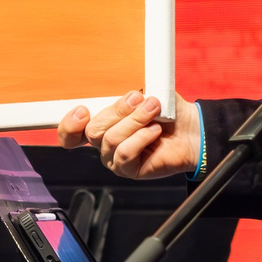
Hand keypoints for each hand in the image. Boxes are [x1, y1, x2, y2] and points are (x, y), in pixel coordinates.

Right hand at [56, 90, 196, 179]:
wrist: (192, 130)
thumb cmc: (167, 112)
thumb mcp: (145, 94)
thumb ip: (128, 93)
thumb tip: (123, 92)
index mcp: (102, 124)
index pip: (71, 132)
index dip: (69, 124)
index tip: (82, 110)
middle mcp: (103, 143)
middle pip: (93, 130)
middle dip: (118, 111)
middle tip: (139, 100)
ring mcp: (114, 158)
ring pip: (110, 139)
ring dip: (134, 121)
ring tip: (153, 110)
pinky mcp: (128, 170)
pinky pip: (124, 153)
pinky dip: (141, 138)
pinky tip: (154, 131)